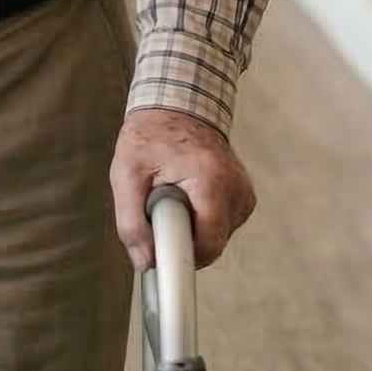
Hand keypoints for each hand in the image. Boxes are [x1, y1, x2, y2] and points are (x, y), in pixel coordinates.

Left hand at [109, 106, 255, 270]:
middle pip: (213, 243)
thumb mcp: (126, 175)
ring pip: (218, 237)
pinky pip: (222, 225)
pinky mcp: (245, 196)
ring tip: (171, 199)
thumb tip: (145, 262)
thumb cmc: (149, 137)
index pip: (208, 244)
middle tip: (157, 217)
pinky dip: (202, 221)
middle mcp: (237, 189)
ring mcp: (245, 193)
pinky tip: (186, 199)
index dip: (183, 258)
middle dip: (182, 240)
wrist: (177, 108)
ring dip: (191, 230)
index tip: (162, 261)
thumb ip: (131, 221)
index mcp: (211, 181)